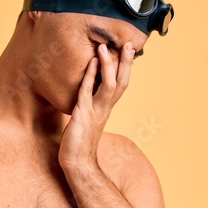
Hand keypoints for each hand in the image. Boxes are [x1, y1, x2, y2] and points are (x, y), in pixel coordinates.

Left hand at [58, 41, 133, 172]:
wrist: (78, 163)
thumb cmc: (80, 143)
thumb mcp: (88, 120)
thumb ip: (90, 106)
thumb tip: (87, 94)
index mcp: (107, 108)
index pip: (121, 84)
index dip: (126, 67)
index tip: (129, 50)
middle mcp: (105, 108)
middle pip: (121, 82)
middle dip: (126, 63)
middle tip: (129, 43)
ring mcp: (95, 111)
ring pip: (108, 85)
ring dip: (108, 66)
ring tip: (104, 48)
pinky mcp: (83, 115)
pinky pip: (87, 93)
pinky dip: (90, 77)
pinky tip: (91, 63)